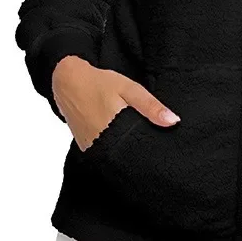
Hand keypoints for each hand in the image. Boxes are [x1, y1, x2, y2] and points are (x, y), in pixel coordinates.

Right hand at [51, 56, 179, 150]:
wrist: (67, 83)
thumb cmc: (99, 83)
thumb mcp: (129, 89)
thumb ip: (151, 106)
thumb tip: (174, 122)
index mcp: (115, 129)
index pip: (140, 151)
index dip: (153, 151)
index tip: (164, 150)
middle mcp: (101, 145)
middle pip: (129, 157)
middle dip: (142, 152)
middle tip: (154, 144)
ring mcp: (92, 149)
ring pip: (117, 157)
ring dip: (128, 150)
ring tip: (140, 141)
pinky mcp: (87, 149)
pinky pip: (105, 154)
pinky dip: (115, 148)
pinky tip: (122, 139)